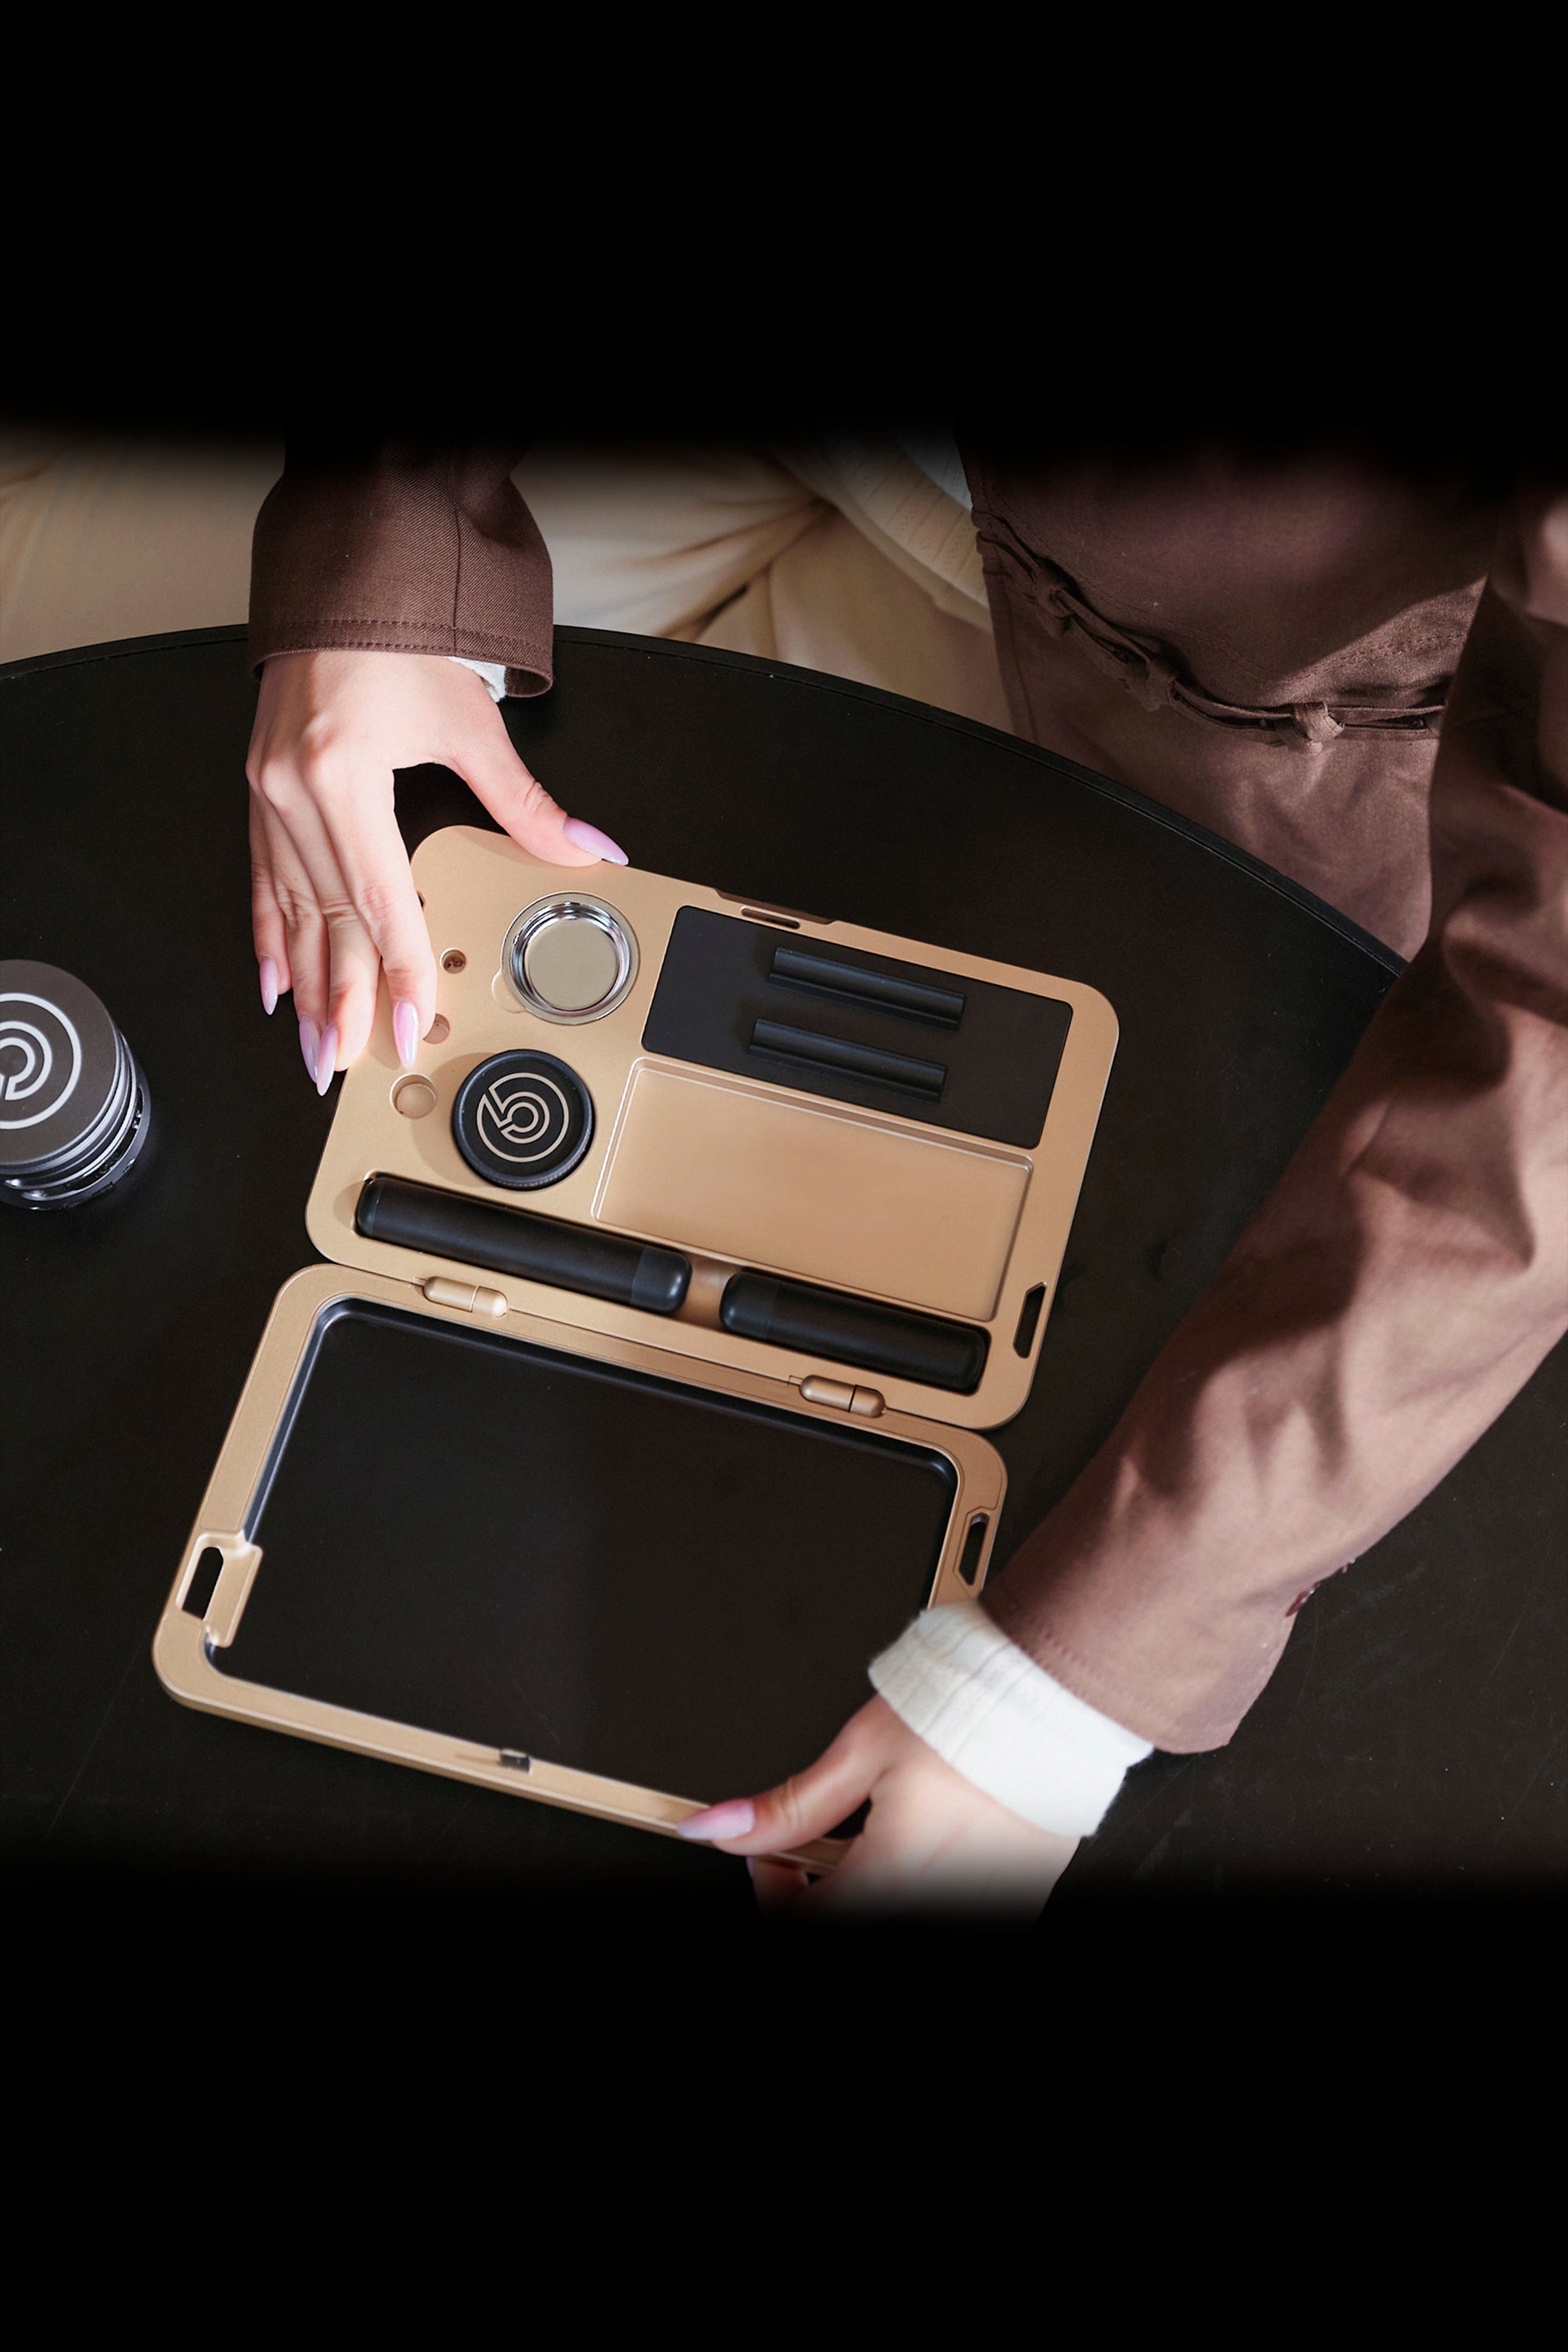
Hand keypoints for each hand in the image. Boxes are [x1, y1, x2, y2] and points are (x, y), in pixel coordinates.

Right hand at [246, 650, 625, 1087]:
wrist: (345, 584)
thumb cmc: (397, 638)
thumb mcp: (470, 723)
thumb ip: (526, 803)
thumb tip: (588, 848)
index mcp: (343, 775)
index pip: (380, 899)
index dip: (397, 970)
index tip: (405, 1022)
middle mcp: (295, 789)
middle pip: (328, 919)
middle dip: (342, 1000)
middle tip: (348, 1063)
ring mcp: (268, 792)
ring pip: (289, 911)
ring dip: (304, 985)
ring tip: (315, 1045)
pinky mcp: (260, 790)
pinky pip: (262, 879)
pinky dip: (268, 935)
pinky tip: (274, 982)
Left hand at [678, 1696, 1078, 1914]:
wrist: (1055, 1687)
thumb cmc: (968, 1708)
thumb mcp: (859, 1750)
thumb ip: (788, 1805)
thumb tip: (715, 1828)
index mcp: (899, 1873)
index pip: (811, 1929)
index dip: (774, 1895)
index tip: (773, 1857)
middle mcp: (950, 1897)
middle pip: (861, 1919)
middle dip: (827, 1888)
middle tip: (823, 1842)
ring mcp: (995, 1897)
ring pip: (910, 1910)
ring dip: (880, 1883)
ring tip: (886, 1824)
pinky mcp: (1027, 1887)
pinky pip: (962, 1899)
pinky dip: (932, 1876)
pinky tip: (935, 1830)